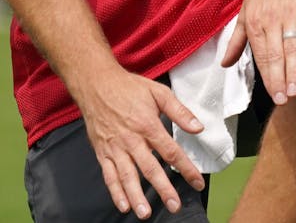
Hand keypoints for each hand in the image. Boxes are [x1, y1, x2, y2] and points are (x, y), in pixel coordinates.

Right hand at [75, 67, 205, 218]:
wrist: (96, 84)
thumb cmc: (129, 88)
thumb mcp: (159, 93)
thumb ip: (180, 112)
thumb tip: (199, 127)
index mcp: (148, 125)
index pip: (171, 152)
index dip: (186, 169)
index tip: (197, 183)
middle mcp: (131, 140)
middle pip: (150, 169)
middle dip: (163, 189)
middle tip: (175, 206)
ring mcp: (115, 148)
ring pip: (127, 176)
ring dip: (137, 196)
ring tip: (146, 213)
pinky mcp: (102, 152)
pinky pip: (109, 175)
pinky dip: (115, 192)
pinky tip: (123, 205)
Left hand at [221, 0, 295, 103]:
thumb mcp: (245, 9)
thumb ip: (237, 39)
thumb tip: (225, 64)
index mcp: (254, 21)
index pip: (261, 56)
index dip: (267, 78)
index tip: (274, 97)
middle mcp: (271, 19)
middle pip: (276, 55)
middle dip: (279, 80)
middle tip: (284, 100)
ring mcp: (291, 13)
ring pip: (292, 48)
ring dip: (293, 71)